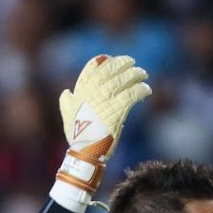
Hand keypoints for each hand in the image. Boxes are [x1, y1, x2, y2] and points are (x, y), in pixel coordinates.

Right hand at [55, 54, 150, 203]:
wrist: (86, 152)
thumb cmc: (77, 136)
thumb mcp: (67, 116)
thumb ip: (66, 102)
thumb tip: (66, 92)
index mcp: (81, 91)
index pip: (93, 68)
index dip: (105, 61)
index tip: (114, 59)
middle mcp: (93, 92)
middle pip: (111, 70)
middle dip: (123, 64)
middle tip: (132, 63)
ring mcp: (105, 100)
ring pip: (123, 80)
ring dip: (135, 75)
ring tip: (143, 74)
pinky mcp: (117, 109)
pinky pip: (132, 94)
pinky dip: (141, 90)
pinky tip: (147, 90)